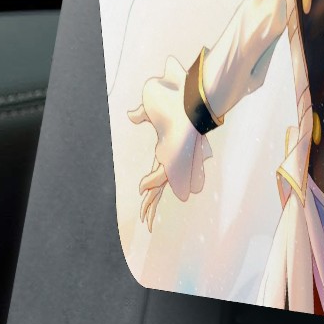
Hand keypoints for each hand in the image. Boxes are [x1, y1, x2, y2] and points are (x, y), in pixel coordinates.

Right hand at [128, 56, 209, 230]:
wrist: (192, 101)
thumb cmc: (176, 103)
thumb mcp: (152, 111)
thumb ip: (142, 115)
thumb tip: (132, 114)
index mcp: (166, 152)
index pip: (157, 174)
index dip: (149, 186)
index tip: (142, 195)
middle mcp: (170, 159)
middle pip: (158, 188)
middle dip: (151, 205)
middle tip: (146, 223)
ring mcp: (174, 160)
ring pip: (160, 188)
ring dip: (151, 204)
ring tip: (146, 222)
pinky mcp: (176, 157)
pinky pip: (161, 176)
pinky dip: (151, 183)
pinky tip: (143, 193)